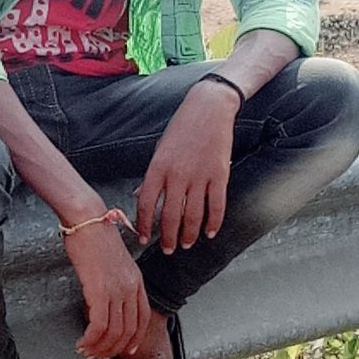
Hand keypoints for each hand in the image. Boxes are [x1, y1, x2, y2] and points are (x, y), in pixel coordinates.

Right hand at [65, 220, 150, 358]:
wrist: (87, 219)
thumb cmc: (95, 235)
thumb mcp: (115, 260)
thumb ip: (117, 280)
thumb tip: (107, 299)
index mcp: (136, 280)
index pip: (142, 318)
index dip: (134, 338)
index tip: (124, 350)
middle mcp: (130, 287)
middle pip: (128, 330)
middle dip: (113, 349)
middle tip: (98, 356)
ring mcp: (116, 290)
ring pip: (112, 333)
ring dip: (98, 347)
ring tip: (86, 351)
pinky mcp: (99, 290)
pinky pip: (97, 326)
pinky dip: (89, 339)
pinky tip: (81, 342)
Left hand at [136, 80, 238, 253]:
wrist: (208, 109)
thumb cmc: (181, 127)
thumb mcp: (160, 149)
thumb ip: (151, 175)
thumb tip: (139, 196)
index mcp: (158, 167)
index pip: (146, 203)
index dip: (143, 224)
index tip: (143, 237)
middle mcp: (177, 174)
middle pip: (170, 215)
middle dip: (167, 237)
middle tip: (167, 249)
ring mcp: (200, 176)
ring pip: (193, 215)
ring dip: (189, 234)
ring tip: (185, 244)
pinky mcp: (219, 175)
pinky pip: (216, 206)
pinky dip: (213, 223)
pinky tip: (209, 232)